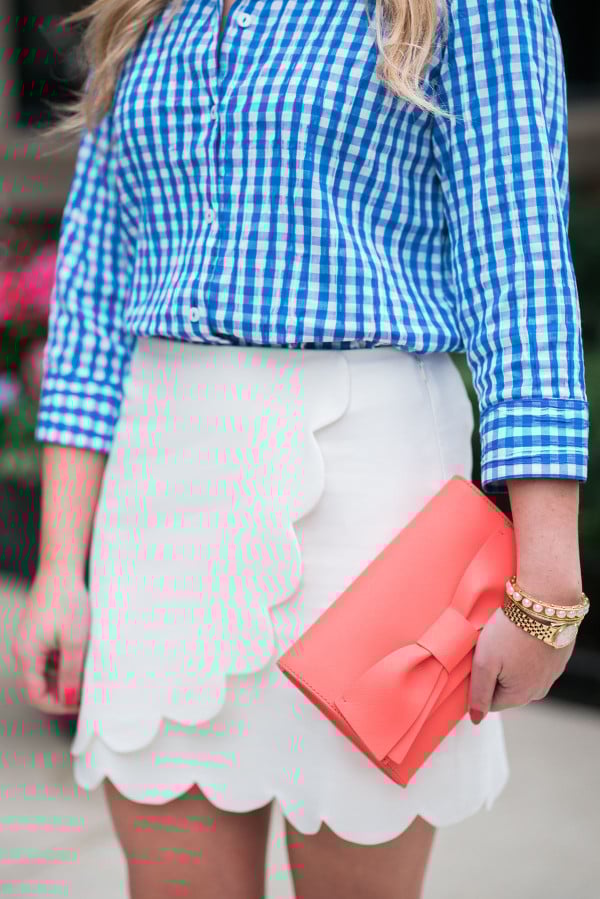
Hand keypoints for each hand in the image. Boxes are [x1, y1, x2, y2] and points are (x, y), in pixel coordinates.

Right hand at [12, 564, 90, 714]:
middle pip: (38, 686)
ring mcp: (27, 642)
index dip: (59, 705)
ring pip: (43, 673)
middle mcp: (21, 650)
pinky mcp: (35, 633)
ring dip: (63, 678)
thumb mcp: (74, 640)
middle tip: (89, 691)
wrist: (61, 569)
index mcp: (26, 655)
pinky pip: (46, 658)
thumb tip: (68, 700)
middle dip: (63, 693)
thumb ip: (70, 672)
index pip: (36, 696)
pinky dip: (62, 663)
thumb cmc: (68, 601)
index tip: (83, 703)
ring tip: (88, 674)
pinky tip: (81, 657)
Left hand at [467, 605, 575, 723]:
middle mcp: (539, 691)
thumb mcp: (485, 662)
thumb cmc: (510, 631)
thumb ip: (479, 693)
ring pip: (520, 675)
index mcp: (520, 696)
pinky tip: (522, 636)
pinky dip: (526, 652)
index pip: (489, 702)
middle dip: (496, 671)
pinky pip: (535, 662)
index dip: (479, 681)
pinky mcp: (558, 659)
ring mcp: (551, 675)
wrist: (544, 603)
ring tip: (507, 640)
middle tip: (493, 647)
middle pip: (505, 689)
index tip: (480, 659)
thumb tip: (476, 719)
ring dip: (511, 661)